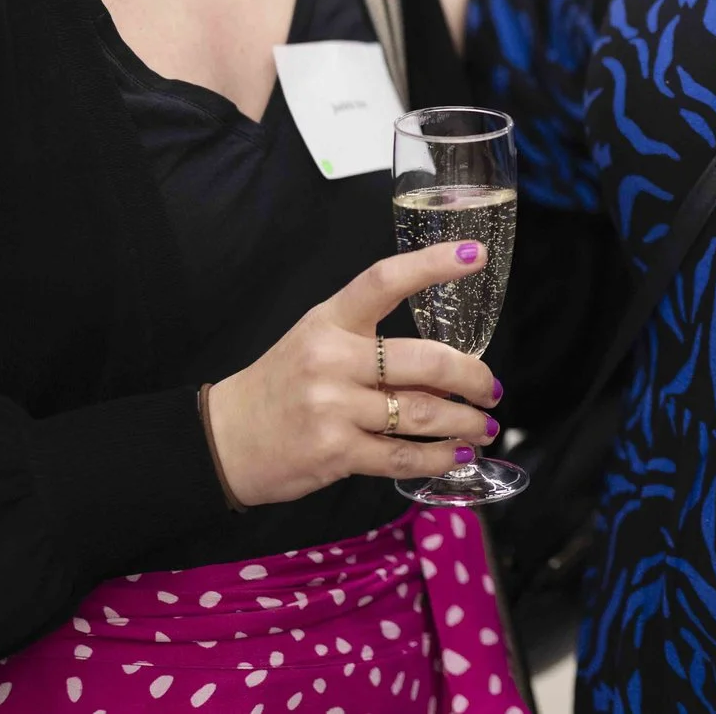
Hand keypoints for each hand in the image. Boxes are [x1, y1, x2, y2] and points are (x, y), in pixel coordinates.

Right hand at [204, 243, 503, 507]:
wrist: (223, 439)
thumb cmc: (281, 386)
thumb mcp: (317, 342)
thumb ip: (373, 343)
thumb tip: (447, 367)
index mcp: (330, 321)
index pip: (385, 280)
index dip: (433, 264)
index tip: (476, 255)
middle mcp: (332, 359)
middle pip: (426, 361)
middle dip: (473, 377)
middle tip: (492, 389)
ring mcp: (333, 407)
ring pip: (422, 413)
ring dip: (465, 423)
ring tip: (484, 427)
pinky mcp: (335, 451)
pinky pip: (402, 455)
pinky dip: (438, 458)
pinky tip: (456, 456)